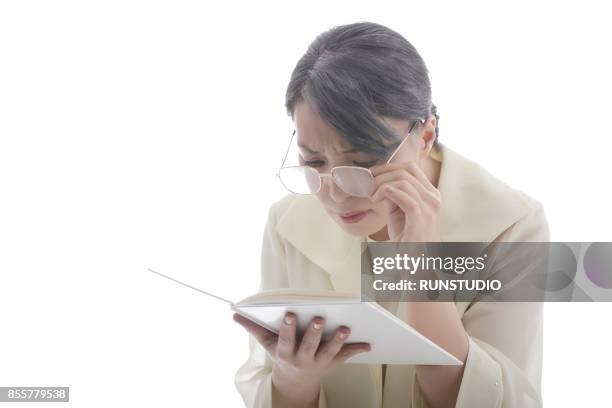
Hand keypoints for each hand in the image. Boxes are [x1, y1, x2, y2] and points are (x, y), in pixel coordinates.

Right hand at [233, 312, 370, 405]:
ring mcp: (318, 363)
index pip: (286, 340)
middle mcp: (302, 359)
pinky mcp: (331, 363)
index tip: (291, 314)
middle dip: (315, 333)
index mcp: (285, 353)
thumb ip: (252, 328)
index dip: (289, 328)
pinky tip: (369, 344)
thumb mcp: (266, 344)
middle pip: (310, 346)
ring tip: (346, 328)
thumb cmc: (281, 356)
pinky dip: (357, 350)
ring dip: (338, 340)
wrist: (294, 384)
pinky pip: (345, 357)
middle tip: (321, 318)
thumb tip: (234, 313)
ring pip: (330, 352)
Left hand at [370, 161, 441, 241]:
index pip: (410, 168)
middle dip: (382, 174)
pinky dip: (391, 193)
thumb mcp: (399, 212)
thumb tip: (380, 182)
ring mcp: (429, 208)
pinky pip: (408, 199)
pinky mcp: (422, 220)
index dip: (388, 167)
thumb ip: (394, 196)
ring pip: (404, 182)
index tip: (371, 174)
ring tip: (372, 198)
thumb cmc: (407, 238)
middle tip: (368, 186)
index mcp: (429, 193)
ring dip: (382, 185)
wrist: (416, 261)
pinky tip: (379, 198)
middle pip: (406, 171)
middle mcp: (433, 197)